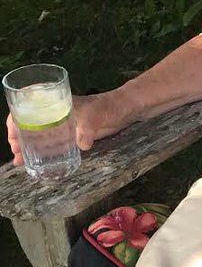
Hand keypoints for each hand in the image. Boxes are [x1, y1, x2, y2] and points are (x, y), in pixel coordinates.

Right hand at [7, 91, 128, 165]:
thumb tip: (83, 145)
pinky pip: (52, 144)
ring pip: (39, 136)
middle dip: (18, 138)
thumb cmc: (106, 107)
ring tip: (19, 161)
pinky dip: (43, 152)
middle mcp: (55, 115)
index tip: (14, 136)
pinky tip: (36, 161)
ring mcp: (63, 125)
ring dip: (27, 147)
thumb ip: (88, 131)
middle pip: (29, 124)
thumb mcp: (95, 117)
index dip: (15, 122)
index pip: (26, 109)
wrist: (122, 111)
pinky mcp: (71, 135)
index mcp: (55, 104)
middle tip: (16, 152)